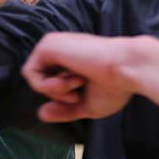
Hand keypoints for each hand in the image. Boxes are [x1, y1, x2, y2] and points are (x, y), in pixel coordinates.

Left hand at [21, 33, 150, 122]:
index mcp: (72, 59)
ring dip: (55, 90)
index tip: (80, 97)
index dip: (63, 98)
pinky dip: (48, 86)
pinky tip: (71, 80)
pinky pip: (30, 73)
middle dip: (58, 95)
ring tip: (77, 83)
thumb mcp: (86, 105)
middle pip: (41, 81)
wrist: (127, 68)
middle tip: (78, 92)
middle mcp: (61, 49)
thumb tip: (40, 113)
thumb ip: (63, 109)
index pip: (51, 82)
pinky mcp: (47, 45)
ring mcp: (53, 45)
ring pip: (34, 77)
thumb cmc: (115, 86)